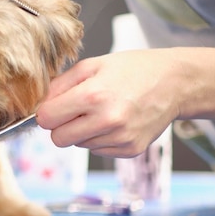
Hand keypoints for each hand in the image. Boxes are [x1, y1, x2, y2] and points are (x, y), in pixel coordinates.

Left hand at [36, 50, 181, 157]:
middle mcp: (106, 120)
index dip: (46, 112)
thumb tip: (39, 105)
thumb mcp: (92, 65)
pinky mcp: (130, 150)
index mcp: (93, 95)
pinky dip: (99, 138)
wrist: (175, 83)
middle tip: (75, 110)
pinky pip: (97, 150)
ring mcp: (120, 138)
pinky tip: (114, 121)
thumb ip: (60, 85)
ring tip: (102, 111)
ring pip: (78, 145)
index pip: (46, 119)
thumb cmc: (132, 70)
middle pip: (58, 139)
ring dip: (82, 131)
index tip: (54, 106)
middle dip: (60, 125)